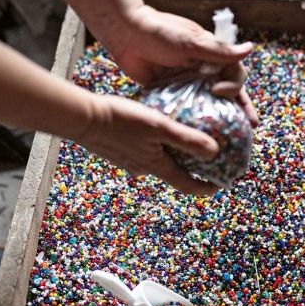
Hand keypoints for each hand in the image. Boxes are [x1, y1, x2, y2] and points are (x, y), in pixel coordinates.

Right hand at [76, 94, 219, 194]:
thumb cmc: (120, 120)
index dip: (207, 188)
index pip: (188, 186)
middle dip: (194, 168)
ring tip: (187, 137)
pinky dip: (159, 146)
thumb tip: (215, 153)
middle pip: (176, 174)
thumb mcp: (159, 126)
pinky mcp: (121, 152)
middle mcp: (145, 169)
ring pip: (160, 162)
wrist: (82, 117)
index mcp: (157, 167)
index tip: (221, 184)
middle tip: (210, 156)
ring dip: (176, 155)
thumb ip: (187, 139)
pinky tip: (159, 129)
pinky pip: (146, 152)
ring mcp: (131, 162)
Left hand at [108, 6, 258, 126]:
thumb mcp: (192, 41)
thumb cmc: (161, 32)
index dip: (234, 87)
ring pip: (209, 103)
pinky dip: (193, 121)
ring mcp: (188, 82)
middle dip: (240, 110)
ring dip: (219, 119)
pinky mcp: (171, 92)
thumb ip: (220, 50)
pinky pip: (186, 109)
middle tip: (250, 128)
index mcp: (212, 56)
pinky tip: (197, 135)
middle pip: (228, 93)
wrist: (126, 34)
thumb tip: (251, 48)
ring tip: (229, 138)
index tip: (219, 92)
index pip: (235, 75)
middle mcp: (204, 70)